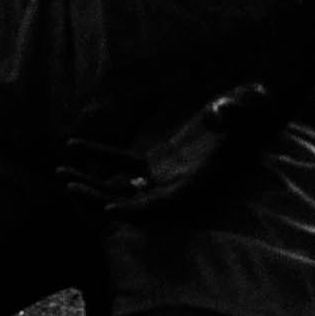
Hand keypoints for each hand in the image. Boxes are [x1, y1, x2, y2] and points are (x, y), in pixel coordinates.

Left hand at [60, 81, 282, 222]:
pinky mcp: (157, 160)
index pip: (168, 206)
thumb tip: (217, 114)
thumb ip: (233, 112)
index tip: (109, 210)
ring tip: (60, 172)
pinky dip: (98, 156)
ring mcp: (167, 175)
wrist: (252, 104)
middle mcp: (182, 185)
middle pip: (136, 204)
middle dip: (102, 199)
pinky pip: (121, 163)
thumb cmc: (254, 105)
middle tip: (70, 186)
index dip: (138, 211)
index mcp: (203, 181)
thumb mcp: (248, 105)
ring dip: (92, 183)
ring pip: (124, 188)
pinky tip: (71, 144)